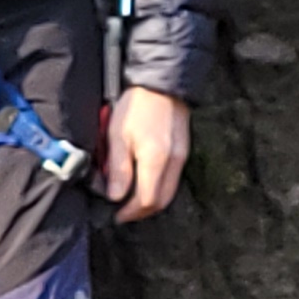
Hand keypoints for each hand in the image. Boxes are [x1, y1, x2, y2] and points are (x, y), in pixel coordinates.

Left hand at [100, 85, 190, 220]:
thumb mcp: (117, 136)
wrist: (160, 84)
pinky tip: (145, 182)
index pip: (147, 200)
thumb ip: (118, 169)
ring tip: (131, 200)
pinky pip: (173, 178)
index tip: (116, 215)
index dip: (131, 212)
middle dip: (142, 211)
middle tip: (123, 213)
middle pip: (162, 200)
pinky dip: (159, 187)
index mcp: (156, 160)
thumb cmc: (135, 107)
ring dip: (151, 200)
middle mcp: (174, 162)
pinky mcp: (184, 150)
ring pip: (169, 191)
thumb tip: (115, 196)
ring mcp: (182, 156)